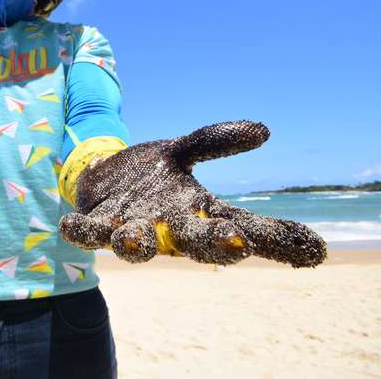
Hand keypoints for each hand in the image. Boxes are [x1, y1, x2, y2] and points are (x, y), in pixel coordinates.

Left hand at [59, 121, 325, 266]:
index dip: (273, 239)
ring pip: (136, 245)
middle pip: (194, 244)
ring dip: (136, 244)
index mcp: (195, 213)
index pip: (242, 227)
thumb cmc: (150, 171)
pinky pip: (87, 232)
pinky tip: (68, 224)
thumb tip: (262, 131)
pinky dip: (79, 230)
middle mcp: (166, 228)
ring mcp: (129, 228)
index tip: (312, 249)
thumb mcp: (181, 150)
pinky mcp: (95, 223)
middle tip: (233, 243)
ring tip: (133, 239)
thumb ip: (214, 140)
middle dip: (213, 245)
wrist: (101, 174)